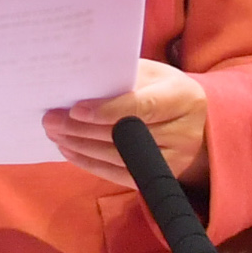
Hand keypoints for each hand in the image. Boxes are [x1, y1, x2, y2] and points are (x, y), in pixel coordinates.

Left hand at [45, 60, 208, 185]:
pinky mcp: (158, 178)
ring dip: (81, 146)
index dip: (109, 110)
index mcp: (181, 98)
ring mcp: (172, 160)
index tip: (76, 109)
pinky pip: (118, 175)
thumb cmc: (166, 91)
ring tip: (55, 133)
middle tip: (51, 119)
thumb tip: (81, 80)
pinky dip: (90, 163)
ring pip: (118, 157)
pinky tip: (69, 150)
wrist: (199, 124)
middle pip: (125, 134)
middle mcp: (182, 132)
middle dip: (83, 128)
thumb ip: (124, 76)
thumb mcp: (154, 74)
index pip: (143, 106)